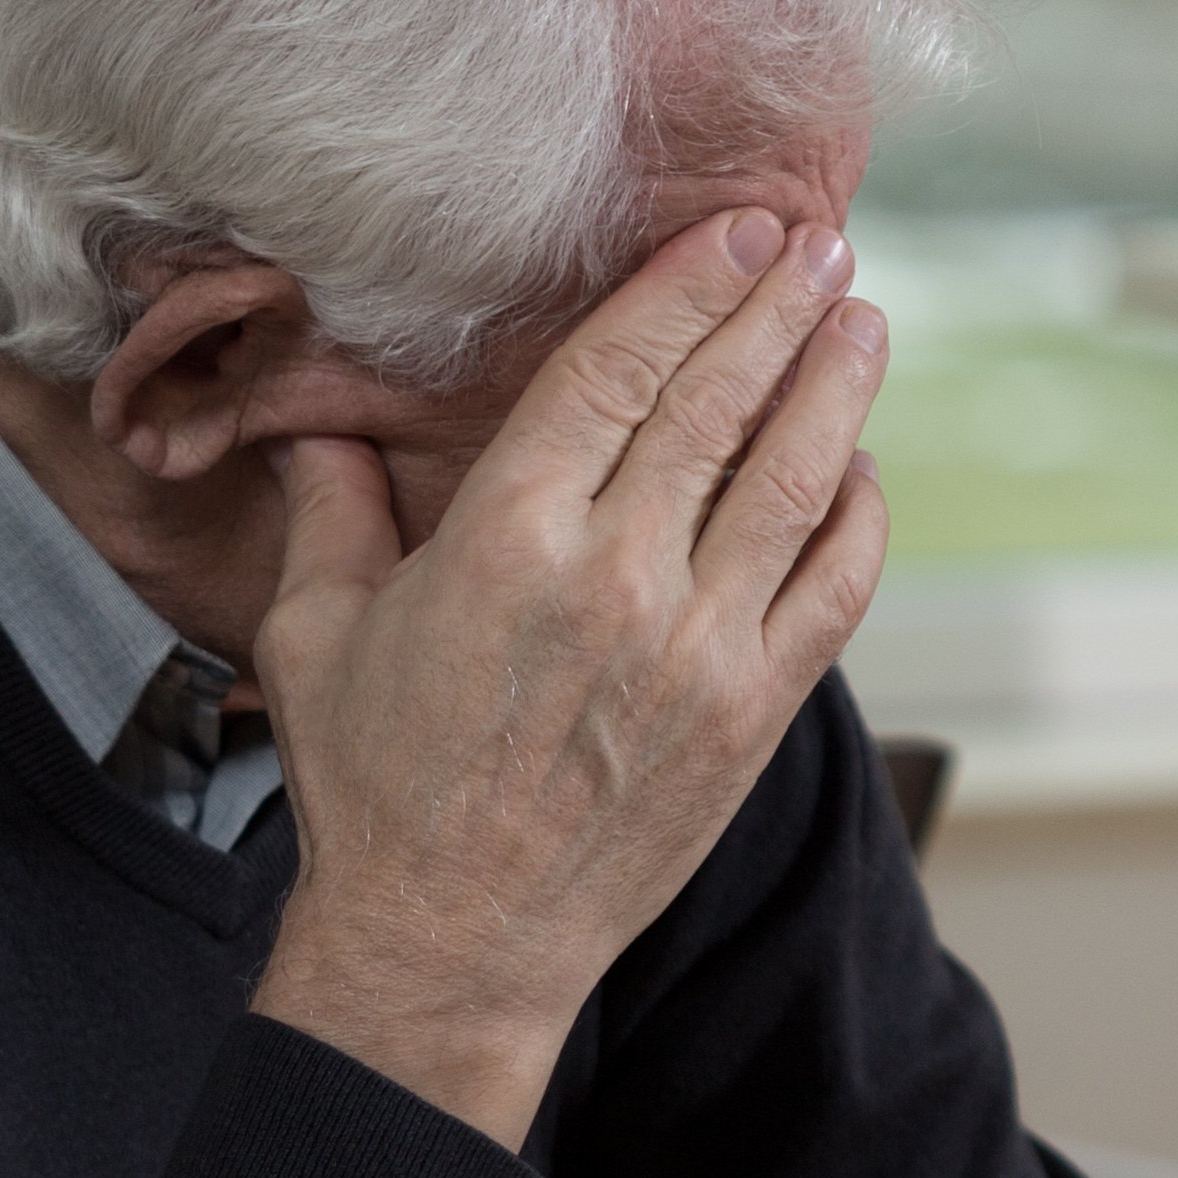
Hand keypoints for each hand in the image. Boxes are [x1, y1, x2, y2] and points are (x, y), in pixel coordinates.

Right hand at [248, 212, 894, 1144]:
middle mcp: (616, 576)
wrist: (446, 947)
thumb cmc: (371, 794)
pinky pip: (834, 590)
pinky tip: (857, 473)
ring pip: (796, 479)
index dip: (690, 285)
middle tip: (819, 245)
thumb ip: (330, 513)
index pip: (622, 368)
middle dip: (780, 307)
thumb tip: (321, 427)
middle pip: (723, 400)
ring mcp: (697, 648)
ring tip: (861, 323)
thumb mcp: (316, 635)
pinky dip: (857, 519)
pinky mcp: (750, 716)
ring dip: (838, 388)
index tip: (736, 231)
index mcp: (507, 536)